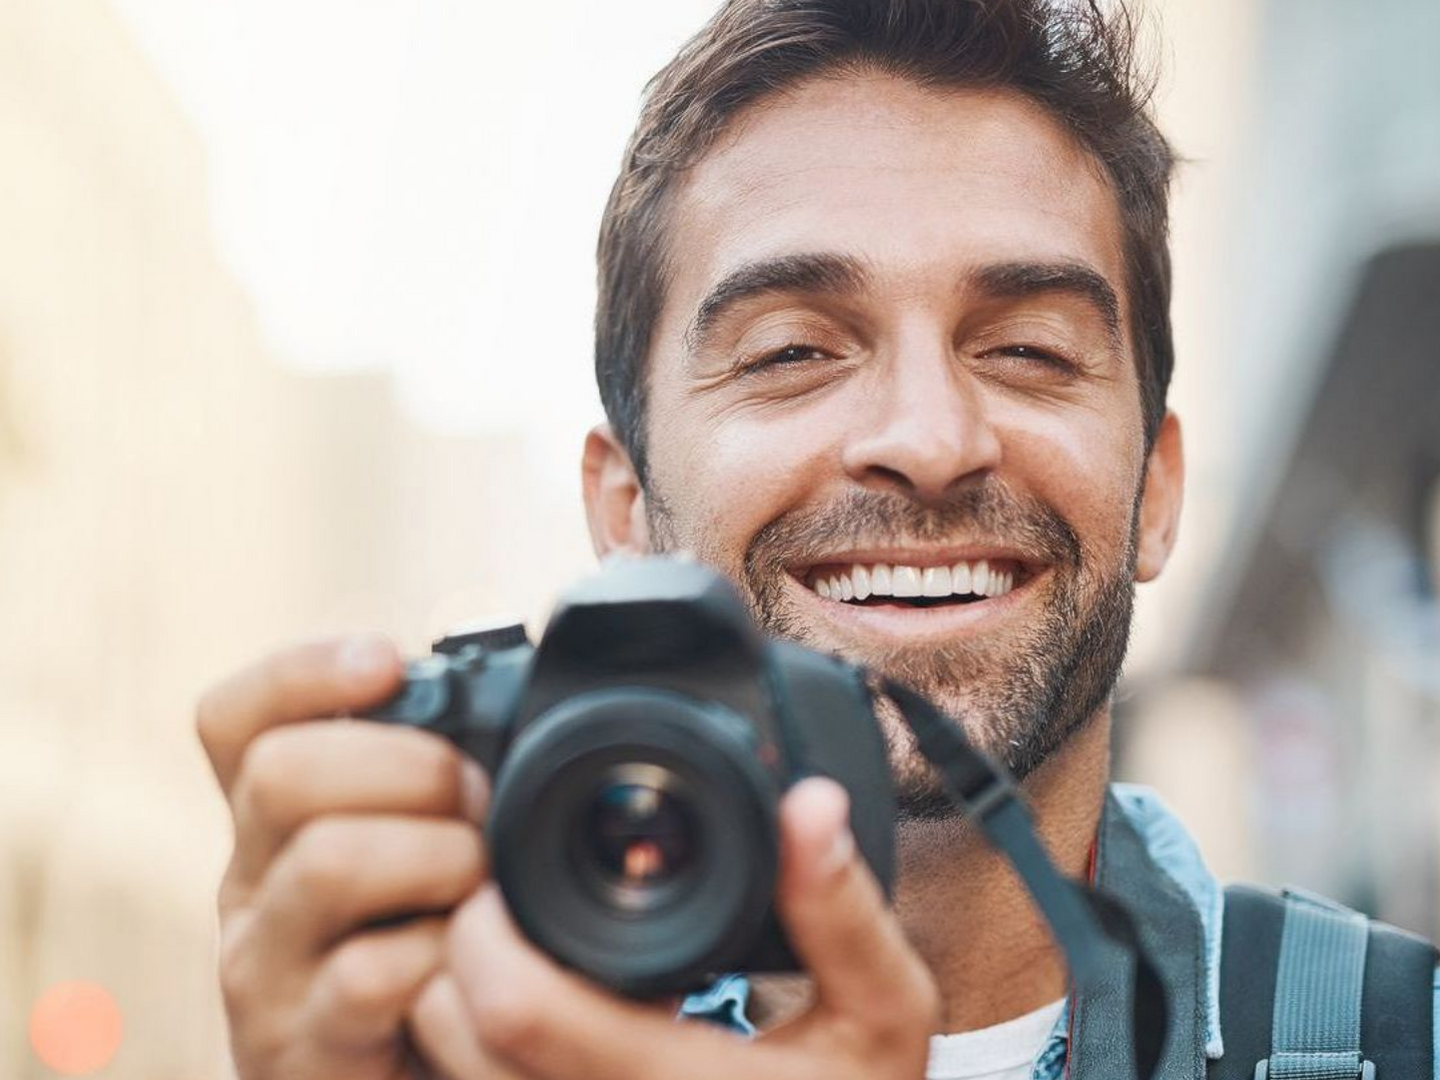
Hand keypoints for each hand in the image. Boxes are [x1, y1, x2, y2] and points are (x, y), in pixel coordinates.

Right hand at [196, 635, 490, 1079]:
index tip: (389, 663)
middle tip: (480, 805)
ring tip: (483, 883)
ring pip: (327, 861)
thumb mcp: (426, 845)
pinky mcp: (302, 1051)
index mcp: (279, 821)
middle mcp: (251, 884)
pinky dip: (439, 955)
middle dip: (410, 766)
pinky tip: (470, 960)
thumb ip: (439, 770)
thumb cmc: (438, 951)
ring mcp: (264, 970)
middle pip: (280, 771)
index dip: (303, 671)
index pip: (238, 718)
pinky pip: (367, 974)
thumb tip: (503, 663)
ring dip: (436, 856)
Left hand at [409, 777, 938, 1079]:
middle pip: (453, 1034)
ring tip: (518, 958)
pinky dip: (477, 1049)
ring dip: (457, 1000)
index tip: (509, 875)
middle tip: (503, 906)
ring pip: (447, 1069)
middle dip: (458, 952)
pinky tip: (540, 1020)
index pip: (516, 1009)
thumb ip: (845, 913)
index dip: (489, 926)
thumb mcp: (884, 1013)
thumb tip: (810, 804)